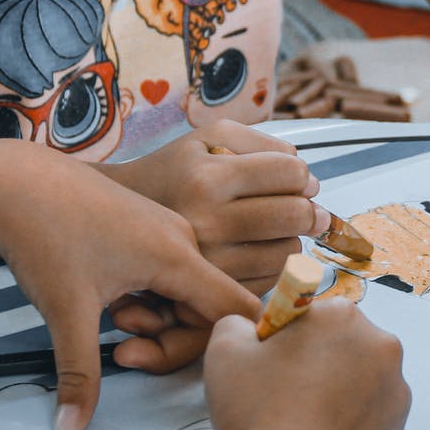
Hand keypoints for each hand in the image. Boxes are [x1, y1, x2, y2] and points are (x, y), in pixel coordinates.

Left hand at [0, 145, 258, 429]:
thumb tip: (72, 429)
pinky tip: (109, 296)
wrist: (9, 180)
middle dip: (168, 341)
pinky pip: (167, 278)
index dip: (228, 346)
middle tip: (120, 347)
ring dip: (153, 320)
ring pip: (183, 296)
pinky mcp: (146, 231)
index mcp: (177, 255)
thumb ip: (80, 374)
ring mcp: (165, 233)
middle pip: (206, 312)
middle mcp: (181, 241)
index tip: (198, 366)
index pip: (236, 310)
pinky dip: (145, 299)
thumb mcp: (64, 312)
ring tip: (110, 316)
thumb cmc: (42, 234)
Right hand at [100, 120, 324, 291]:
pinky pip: (269, 279)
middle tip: (306, 209)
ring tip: (271, 229)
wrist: (120, 219)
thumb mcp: (209, 138)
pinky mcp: (211, 292)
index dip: (302, 175)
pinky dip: (272, 264)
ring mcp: (209, 263)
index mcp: (207, 179)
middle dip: (309, 210)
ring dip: (290, 238)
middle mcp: (207, 223)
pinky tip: (254, 250)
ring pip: (288, 252)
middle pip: (294, 216)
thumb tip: (308, 180)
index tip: (299, 181)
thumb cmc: (174, 172)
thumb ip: (263, 144)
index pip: (289, 173)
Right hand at [203, 298, 408, 429]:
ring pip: (360, 385)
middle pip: (343, 347)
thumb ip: (237, 323)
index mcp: (343, 317)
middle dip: (317, 364)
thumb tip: (249, 328)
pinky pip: (369, 424)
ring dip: (335, 396)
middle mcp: (381, 349)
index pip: (313, 315)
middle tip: (282, 397)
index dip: (287, 339)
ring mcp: (397, 396)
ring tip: (300, 427)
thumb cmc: (258, 414)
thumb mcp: (224, 350)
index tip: (270, 366)